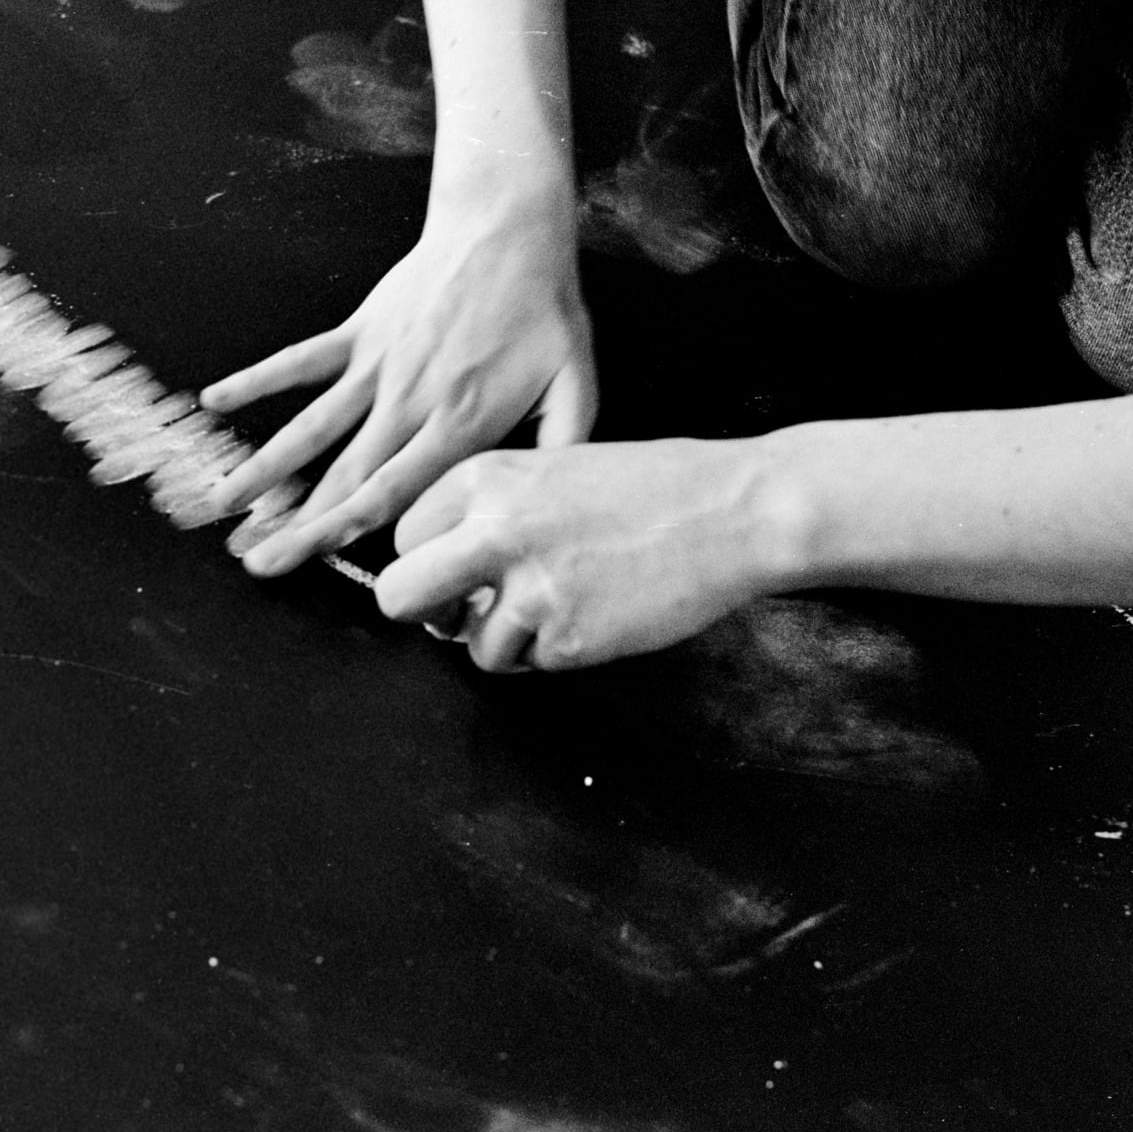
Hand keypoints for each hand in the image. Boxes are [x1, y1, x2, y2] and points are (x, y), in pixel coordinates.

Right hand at [201, 183, 597, 574]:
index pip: (396, 492)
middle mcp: (408, 401)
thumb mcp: (576, 386)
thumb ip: (561, 450)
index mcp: (460, 424)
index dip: (348, 532)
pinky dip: (256, 380)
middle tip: (259, 563)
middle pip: (344, 475)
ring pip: (311, 427)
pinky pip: (300, 361)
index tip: (310, 562)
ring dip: (265, 469)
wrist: (508, 228)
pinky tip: (214, 401)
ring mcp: (377, 366)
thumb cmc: (545, 310)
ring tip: (224, 504)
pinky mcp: (360, 332)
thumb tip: (546, 509)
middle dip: (299, 524)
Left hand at [375, 440, 803, 671]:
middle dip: (426, 612)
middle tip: (460, 613)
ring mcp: (529, 589)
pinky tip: (595, 612)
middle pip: (399, 596)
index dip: (424, 561)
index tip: (452, 570)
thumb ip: (489, 511)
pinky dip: (555, 651)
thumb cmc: (651, 487)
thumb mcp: (551, 468)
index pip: (402, 537)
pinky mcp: (565, 638)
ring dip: (505, 640)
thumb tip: (440, 572)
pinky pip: (530, 663)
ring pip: (468, 646)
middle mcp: (493, 531)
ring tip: (561, 604)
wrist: (733, 510)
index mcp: (484, 478)